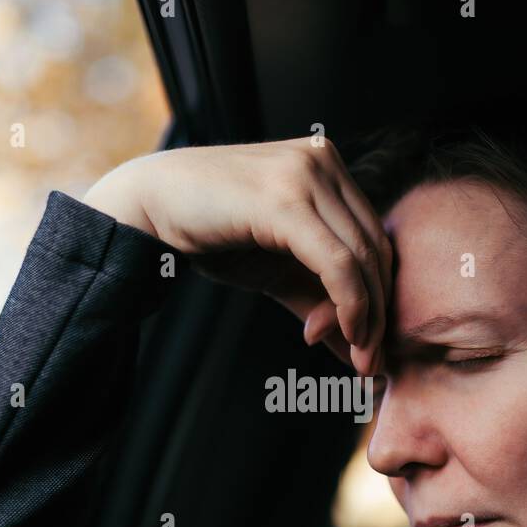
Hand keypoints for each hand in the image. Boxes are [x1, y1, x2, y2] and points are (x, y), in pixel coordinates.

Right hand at [83, 137, 391, 374]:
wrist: (146, 207)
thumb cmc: (209, 235)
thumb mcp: (277, 271)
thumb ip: (318, 301)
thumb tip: (360, 354)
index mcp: (326, 164)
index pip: (373, 236)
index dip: (379, 296)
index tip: (371, 347)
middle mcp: (323, 160)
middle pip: (375, 247)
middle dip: (380, 313)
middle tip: (372, 366)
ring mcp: (307, 174)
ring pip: (362, 257)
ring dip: (367, 317)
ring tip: (360, 360)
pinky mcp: (287, 199)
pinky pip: (337, 263)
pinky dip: (349, 305)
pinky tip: (344, 335)